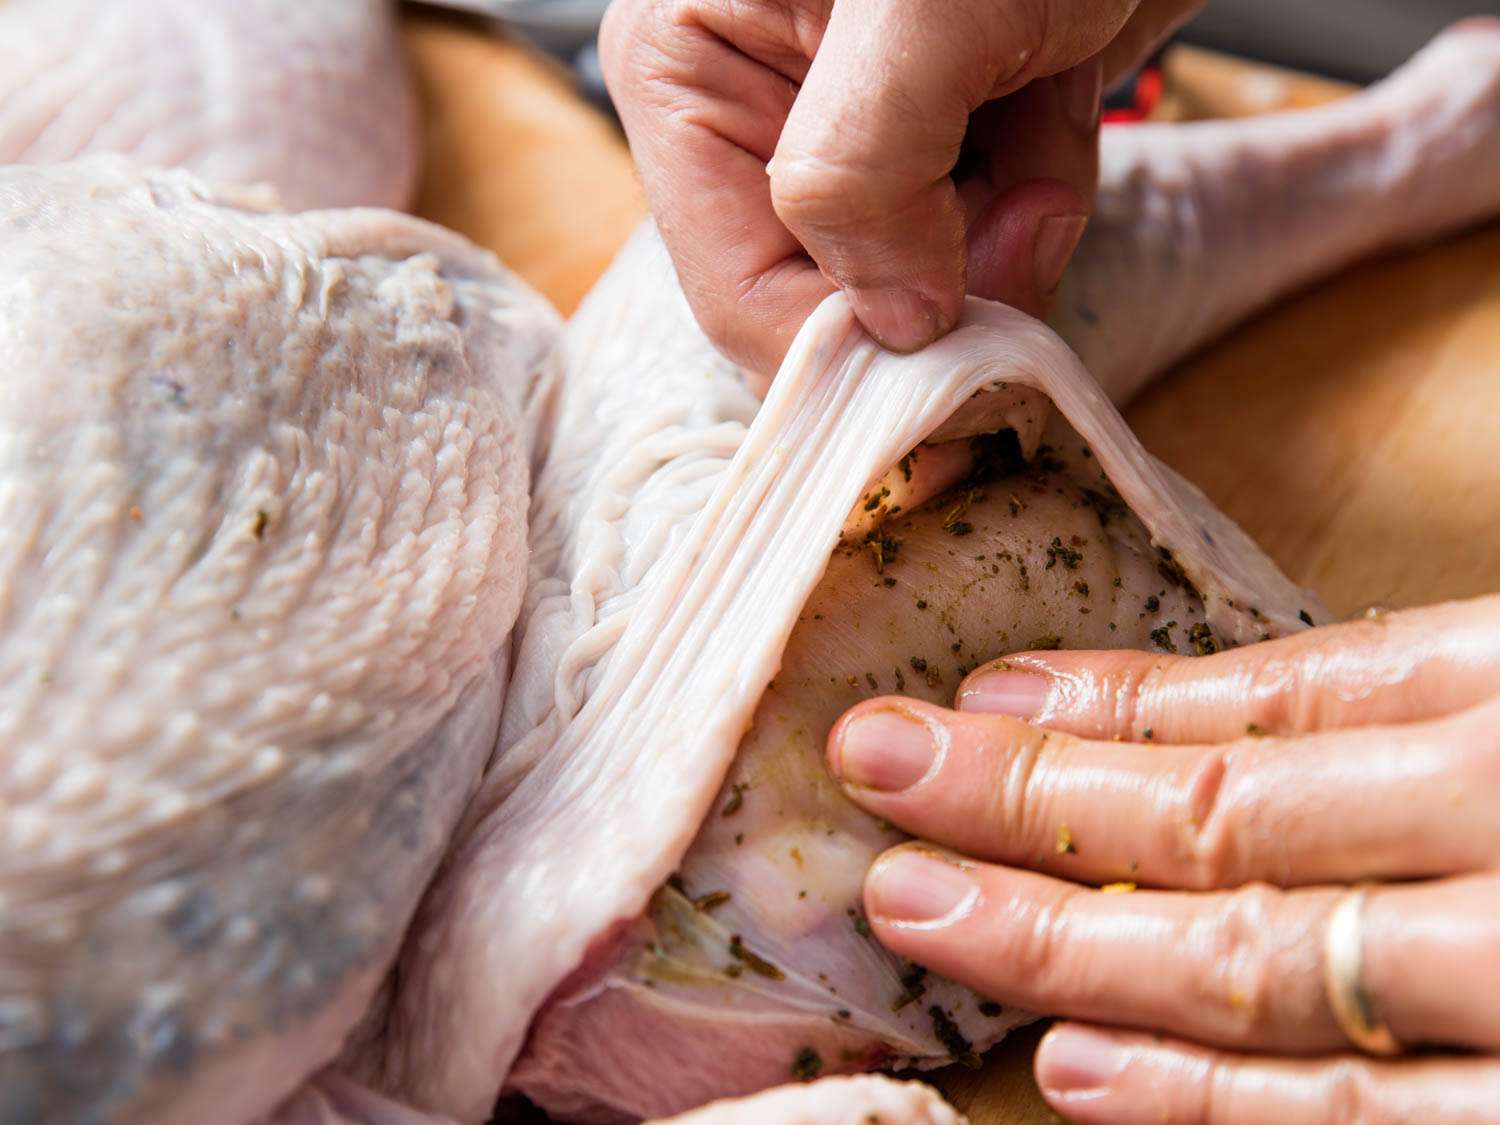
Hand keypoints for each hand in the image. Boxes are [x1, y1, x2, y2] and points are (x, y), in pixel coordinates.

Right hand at [601, 0, 1202, 376]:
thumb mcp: (917, 6)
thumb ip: (861, 173)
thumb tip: (890, 327)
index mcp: (689, 72)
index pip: (743, 298)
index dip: (856, 353)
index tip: (966, 359)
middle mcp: (759, 117)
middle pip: (837, 306)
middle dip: (952, 278)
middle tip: (1026, 194)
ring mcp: (857, 135)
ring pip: (926, 286)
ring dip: (1015, 224)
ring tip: (1039, 91)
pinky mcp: (943, 139)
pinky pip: (992, 241)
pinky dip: (1047, 190)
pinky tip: (1056, 90)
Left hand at [826, 597, 1499, 1122]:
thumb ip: (1404, 696)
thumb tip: (1156, 708)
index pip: (1283, 693)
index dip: (1113, 700)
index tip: (978, 696)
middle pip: (1224, 816)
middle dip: (1029, 796)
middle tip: (878, 764)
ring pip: (1250, 966)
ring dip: (1062, 943)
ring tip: (915, 906)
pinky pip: (1356, 1118)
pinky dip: (1203, 1098)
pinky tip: (1071, 1068)